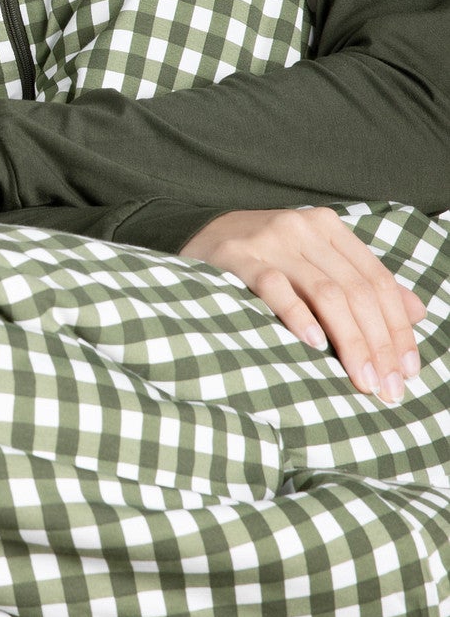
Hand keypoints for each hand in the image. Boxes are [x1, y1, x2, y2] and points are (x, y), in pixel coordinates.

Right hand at [181, 206, 425, 402]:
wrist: (198, 236)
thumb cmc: (264, 258)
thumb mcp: (316, 261)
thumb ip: (362, 282)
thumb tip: (417, 312)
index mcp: (328, 228)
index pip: (377, 280)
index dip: (397, 328)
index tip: (407, 370)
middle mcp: (303, 228)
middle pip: (357, 290)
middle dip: (378, 344)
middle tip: (387, 387)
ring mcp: (269, 240)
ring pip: (325, 292)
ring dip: (350, 341)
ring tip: (361, 380)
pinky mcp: (236, 257)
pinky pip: (274, 286)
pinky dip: (297, 315)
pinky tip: (314, 343)